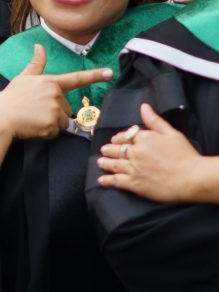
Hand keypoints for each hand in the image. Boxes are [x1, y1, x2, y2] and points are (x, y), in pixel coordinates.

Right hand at [0, 43, 113, 142]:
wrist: (1, 118)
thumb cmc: (11, 98)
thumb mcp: (23, 78)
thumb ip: (36, 63)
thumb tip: (39, 46)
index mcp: (50, 82)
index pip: (77, 78)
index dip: (95, 75)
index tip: (110, 73)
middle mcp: (55, 94)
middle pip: (67, 108)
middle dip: (55, 112)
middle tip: (35, 111)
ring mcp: (55, 109)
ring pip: (63, 121)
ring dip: (52, 124)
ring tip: (34, 119)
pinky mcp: (52, 124)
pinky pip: (57, 131)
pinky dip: (47, 132)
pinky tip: (35, 127)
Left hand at [97, 102, 213, 202]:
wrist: (191, 178)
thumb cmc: (184, 155)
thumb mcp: (171, 133)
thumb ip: (154, 120)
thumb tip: (143, 106)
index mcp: (144, 138)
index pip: (126, 136)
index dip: (120, 138)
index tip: (116, 139)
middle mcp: (135, 152)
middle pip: (117, 149)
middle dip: (109, 149)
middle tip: (104, 150)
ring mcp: (133, 168)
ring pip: (114, 164)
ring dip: (105, 163)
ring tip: (100, 162)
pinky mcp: (134, 184)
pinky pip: (116, 181)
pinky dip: (107, 180)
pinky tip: (101, 180)